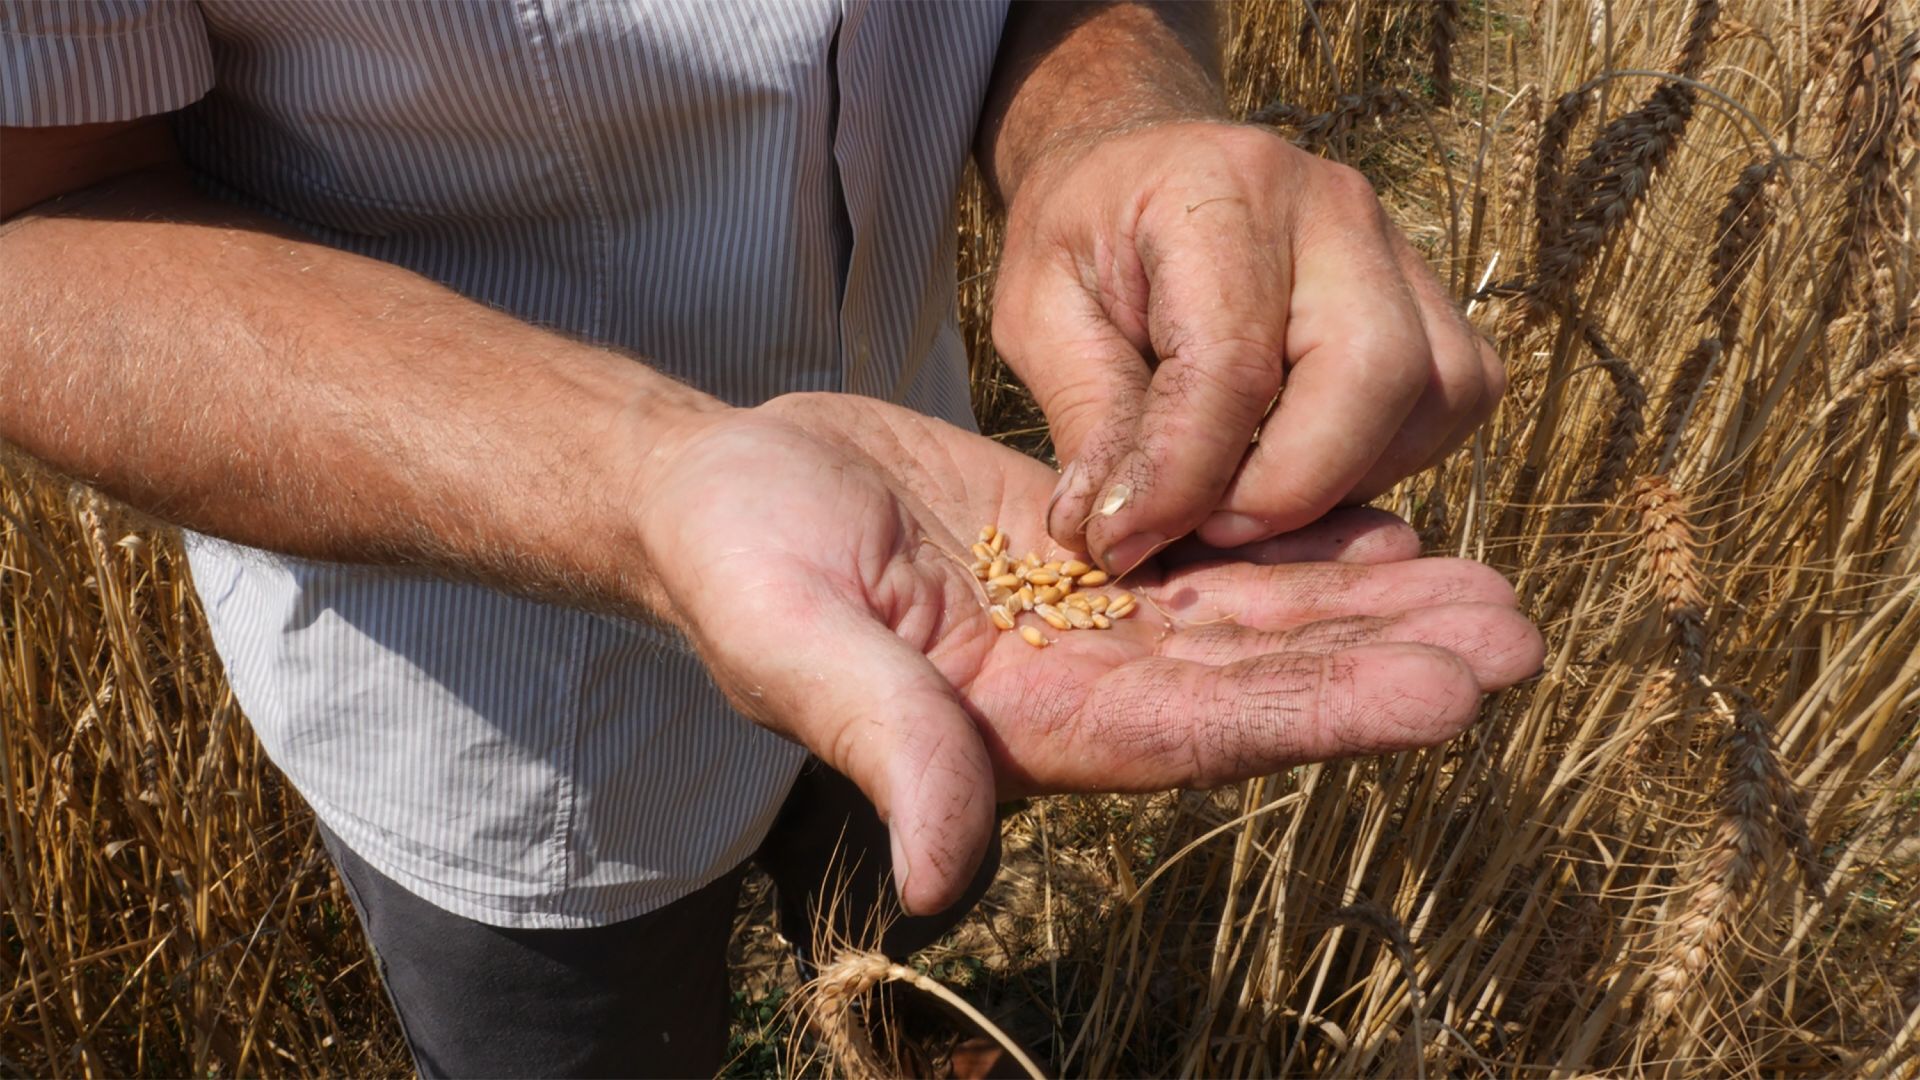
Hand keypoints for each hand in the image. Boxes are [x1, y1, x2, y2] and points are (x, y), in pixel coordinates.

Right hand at [638, 393, 1540, 915]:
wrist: (719, 491)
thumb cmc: (737, 565)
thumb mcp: (795, 646)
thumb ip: (885, 745)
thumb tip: (942, 882)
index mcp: (1023, 727)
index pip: (1202, 729)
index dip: (1325, 712)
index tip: (1449, 696)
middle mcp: (1077, 687)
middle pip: (1256, 680)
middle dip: (1385, 662)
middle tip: (1519, 637)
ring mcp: (1086, 621)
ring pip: (1251, 617)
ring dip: (1367, 603)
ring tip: (1488, 585)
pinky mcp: (1083, 552)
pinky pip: (1207, 555)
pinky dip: (1295, 543)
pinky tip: (1382, 524)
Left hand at [992, 121, 1504, 570]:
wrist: (1141, 173)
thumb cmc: (1084, 239)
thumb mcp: (1040, 314)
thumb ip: (1087, 418)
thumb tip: (1117, 536)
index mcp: (1219, 190)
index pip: (1233, 361)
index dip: (1184, 477)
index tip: (1124, 541)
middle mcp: (1333, 208)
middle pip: (1374, 370)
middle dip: (1290, 486)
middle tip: (1206, 530)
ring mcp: (1399, 249)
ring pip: (1435, 394)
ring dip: (1344, 480)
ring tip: (1244, 495)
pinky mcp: (1433, 300)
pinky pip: (1453, 402)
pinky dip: (1385, 461)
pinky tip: (1301, 464)